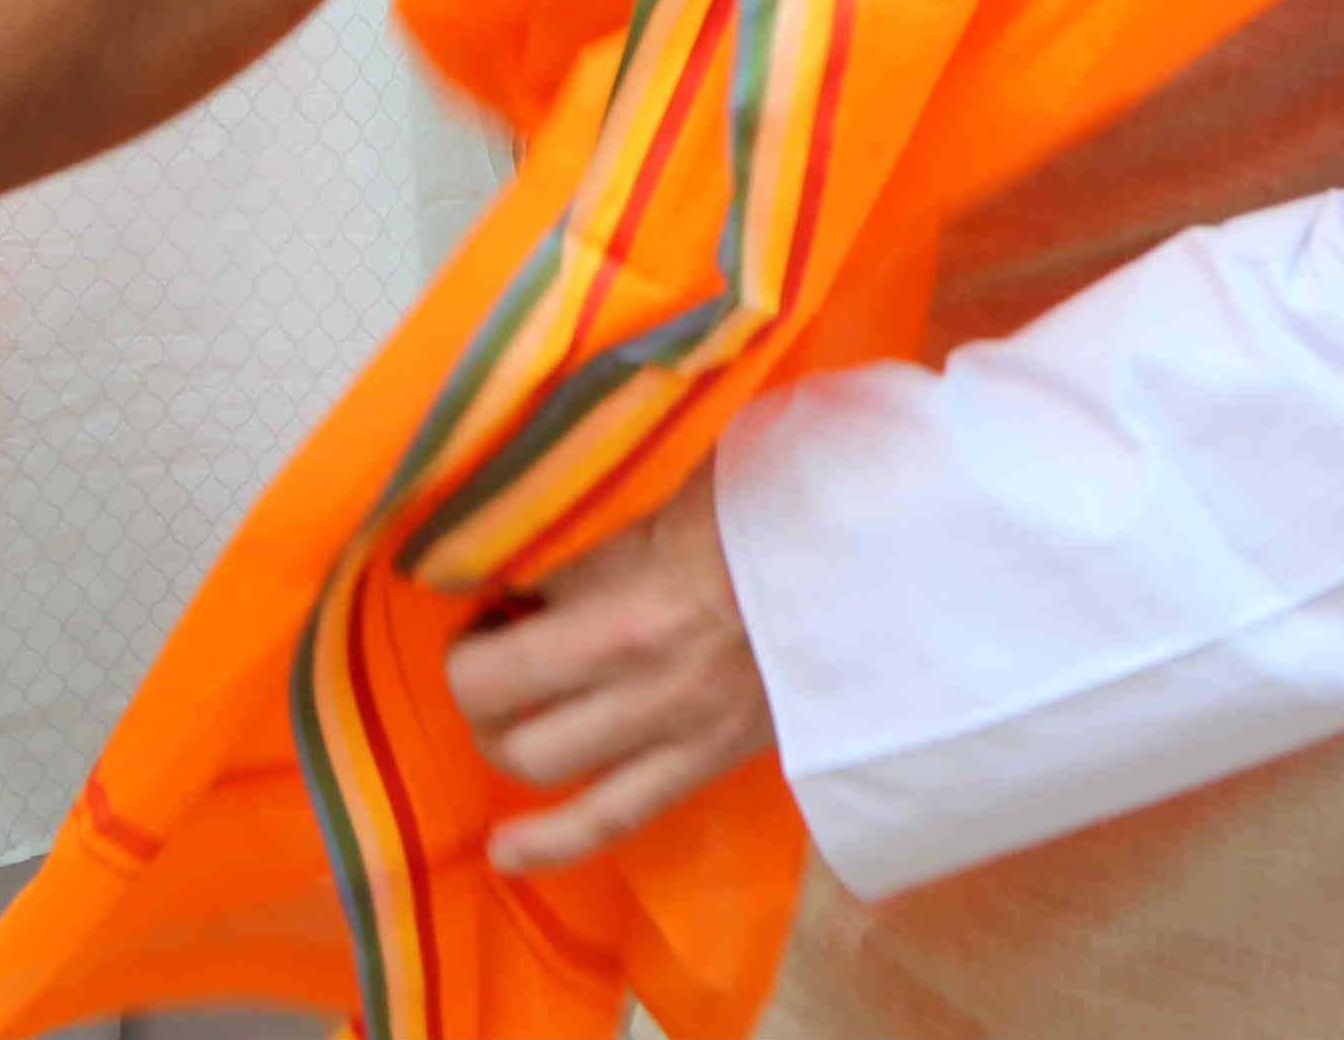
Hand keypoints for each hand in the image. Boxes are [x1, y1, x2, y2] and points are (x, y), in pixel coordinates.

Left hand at [442, 471, 773, 875]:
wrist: (871, 578)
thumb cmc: (770, 514)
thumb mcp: (674, 490)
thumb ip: (598, 526)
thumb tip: (524, 549)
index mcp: (631, 583)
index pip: (507, 598)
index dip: (476, 596)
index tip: (485, 587)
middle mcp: (637, 663)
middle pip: (494, 693)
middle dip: (472, 672)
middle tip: (485, 646)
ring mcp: (669, 723)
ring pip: (534, 759)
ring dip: (499, 734)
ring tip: (503, 708)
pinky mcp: (699, 763)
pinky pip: (607, 818)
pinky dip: (548, 843)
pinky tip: (505, 852)